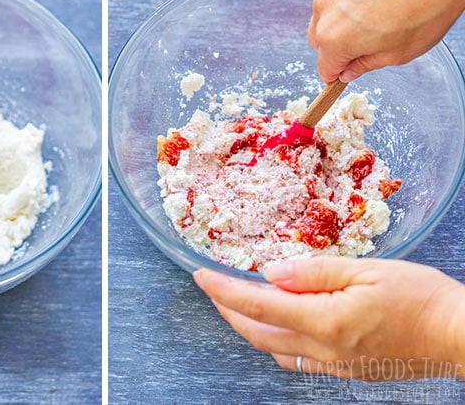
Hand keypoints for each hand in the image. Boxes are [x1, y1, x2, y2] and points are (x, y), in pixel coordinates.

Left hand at [194, 257, 464, 379]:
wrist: (459, 335)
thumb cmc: (420, 297)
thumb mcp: (365, 269)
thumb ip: (313, 271)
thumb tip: (271, 272)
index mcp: (324, 320)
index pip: (258, 304)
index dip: (224, 290)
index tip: (201, 275)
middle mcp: (323, 349)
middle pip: (258, 332)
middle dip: (229, 310)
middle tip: (213, 288)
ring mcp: (334, 364)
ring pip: (275, 349)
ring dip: (250, 327)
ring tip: (238, 303)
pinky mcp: (347, 370)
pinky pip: (299, 361)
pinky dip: (277, 343)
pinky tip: (277, 329)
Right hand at [308, 0, 464, 82]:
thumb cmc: (427, 7)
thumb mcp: (399, 53)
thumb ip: (366, 64)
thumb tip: (351, 69)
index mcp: (334, 38)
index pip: (324, 68)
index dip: (338, 73)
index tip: (350, 70)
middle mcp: (325, 9)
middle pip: (319, 38)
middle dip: (337, 45)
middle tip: (369, 42)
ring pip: (329, 10)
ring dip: (345, 17)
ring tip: (381, 12)